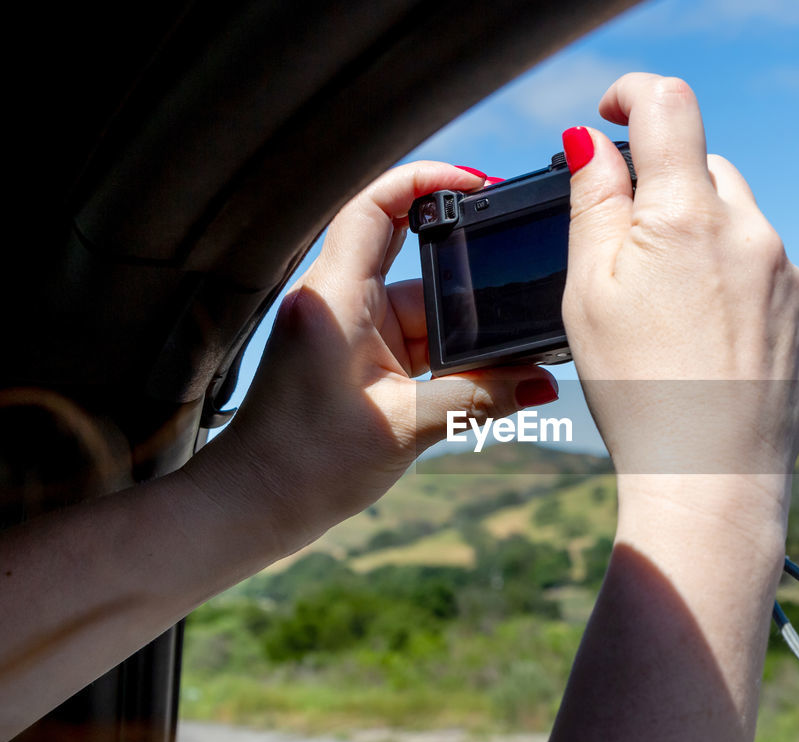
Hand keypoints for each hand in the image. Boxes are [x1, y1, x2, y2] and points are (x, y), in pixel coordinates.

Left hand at [188, 162, 557, 554]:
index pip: (377, 207)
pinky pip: (415, 340)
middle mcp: (339, 303)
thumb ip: (480, 399)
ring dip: (465, 336)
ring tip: (512, 360)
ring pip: (425, 310)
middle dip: (473, 286)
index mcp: (336, 299)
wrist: (255, 505)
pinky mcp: (356, 357)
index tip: (481, 185)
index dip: (428, 179)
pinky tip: (487, 380)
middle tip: (521, 299)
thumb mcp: (406, 429)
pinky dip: (449, 357)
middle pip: (418, 264)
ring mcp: (347, 330)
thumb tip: (543, 384)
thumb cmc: (306, 466)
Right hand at [561, 74, 798, 530]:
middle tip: (631, 256)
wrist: (711, 480)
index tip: (612, 112)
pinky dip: (738, 292)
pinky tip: (710, 349)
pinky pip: (769, 280)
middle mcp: (753, 233)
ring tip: (673, 321)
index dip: (632, 93)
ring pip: (741, 228)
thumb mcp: (588, 292)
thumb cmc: (637, 391)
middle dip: (668, 192)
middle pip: (707, 171)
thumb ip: (592, 203)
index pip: (668, 105)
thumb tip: (592, 143)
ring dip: (706, 245)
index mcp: (688, 216)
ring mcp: (791, 278)